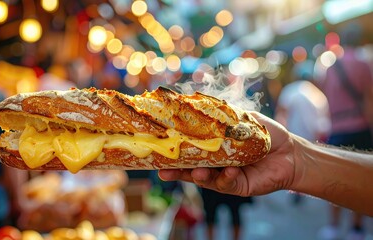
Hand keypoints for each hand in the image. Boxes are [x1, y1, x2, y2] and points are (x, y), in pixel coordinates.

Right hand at [159, 112, 296, 195]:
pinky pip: (226, 184)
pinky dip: (225, 179)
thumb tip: (200, 105)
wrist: (290, 151)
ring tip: (199, 171)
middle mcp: (215, 163)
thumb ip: (223, 116)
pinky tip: (230, 172)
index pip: (189, 150)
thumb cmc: (266, 134)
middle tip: (163, 171)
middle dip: (176, 172)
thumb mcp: (243, 119)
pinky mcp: (238, 186)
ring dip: (200, 176)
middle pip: (190, 169)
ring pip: (206, 179)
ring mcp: (225, 176)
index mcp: (212, 148)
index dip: (174, 152)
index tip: (159, 151)